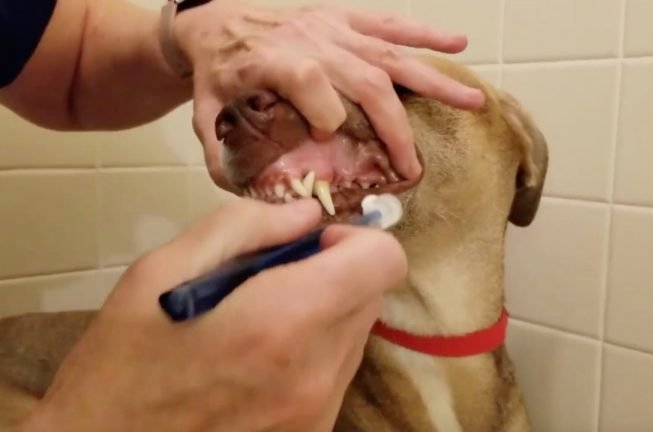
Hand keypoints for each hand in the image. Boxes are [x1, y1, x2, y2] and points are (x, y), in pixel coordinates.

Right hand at [18, 199, 406, 431]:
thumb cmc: (120, 364)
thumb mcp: (160, 271)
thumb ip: (243, 227)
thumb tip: (306, 214)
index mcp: (281, 322)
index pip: (382, 260)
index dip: (353, 238)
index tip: (308, 244)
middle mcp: (316, 372)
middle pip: (372, 294)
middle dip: (335, 271)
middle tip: (274, 277)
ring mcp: (318, 412)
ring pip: (357, 332)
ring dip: (324, 311)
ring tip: (259, 320)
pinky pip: (339, 371)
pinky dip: (315, 349)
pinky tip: (261, 357)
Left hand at [171, 0, 485, 191]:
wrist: (214, 17)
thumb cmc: (216, 66)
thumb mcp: (206, 109)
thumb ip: (219, 149)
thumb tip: (236, 190)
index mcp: (275, 60)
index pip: (310, 82)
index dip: (325, 113)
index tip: (328, 138)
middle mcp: (312, 40)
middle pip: (365, 79)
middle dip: (394, 126)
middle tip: (412, 165)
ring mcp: (333, 28)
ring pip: (390, 55)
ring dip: (432, 80)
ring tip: (471, 101)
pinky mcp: (343, 18)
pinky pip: (389, 24)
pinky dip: (425, 34)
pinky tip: (457, 46)